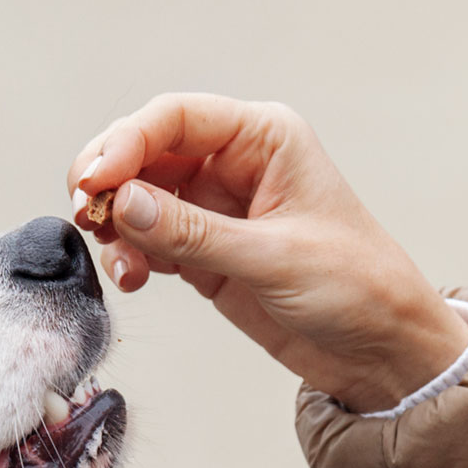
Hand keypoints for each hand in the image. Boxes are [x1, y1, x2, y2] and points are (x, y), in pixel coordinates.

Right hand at [66, 93, 467, 412]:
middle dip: (110, 180)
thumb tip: (123, 203)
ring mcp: (215, 208)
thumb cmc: (357, 286)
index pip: (176, 117)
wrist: (380, 349)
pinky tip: (131, 278)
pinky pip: (147, 241)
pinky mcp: (203, 252)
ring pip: (138, 197)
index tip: (94, 180)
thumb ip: (193, 232)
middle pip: (145, 151)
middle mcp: (235, 164)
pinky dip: (128, 256)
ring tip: (119, 262)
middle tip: (87, 214)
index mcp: (265, 138)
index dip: (125, 142)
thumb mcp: (273, 257)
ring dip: (116, 225)